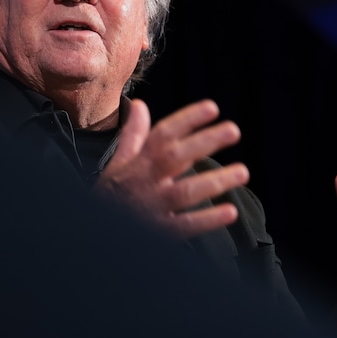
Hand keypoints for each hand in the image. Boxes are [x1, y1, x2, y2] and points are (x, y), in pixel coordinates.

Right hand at [93, 98, 247, 238]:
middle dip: (204, 142)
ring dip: (214, 181)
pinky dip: (208, 220)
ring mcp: (153, 207)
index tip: (212, 108)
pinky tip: (230, 211)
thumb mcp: (119, 161)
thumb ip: (134, 134)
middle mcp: (145, 181)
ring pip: (185, 192)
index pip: (163, 134)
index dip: (187, 119)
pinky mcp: (160, 232)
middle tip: (233, 130)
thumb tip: (140, 105)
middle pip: (175, 157)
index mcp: (138, 162)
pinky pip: (185, 226)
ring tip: (242, 172)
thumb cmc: (112, 193)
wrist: (94, 230)